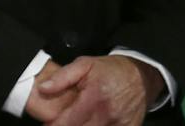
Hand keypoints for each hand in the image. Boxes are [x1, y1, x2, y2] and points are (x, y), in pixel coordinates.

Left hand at [32, 54, 162, 125]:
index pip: (66, 123)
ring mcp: (118, 125)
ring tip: (79, 120)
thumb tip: (43, 89)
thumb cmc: (111, 70)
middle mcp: (106, 115)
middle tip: (64, 121)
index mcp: (94, 98)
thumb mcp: (85, 64)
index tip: (48, 125)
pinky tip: (94, 122)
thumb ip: (63, 77)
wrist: (141, 76)